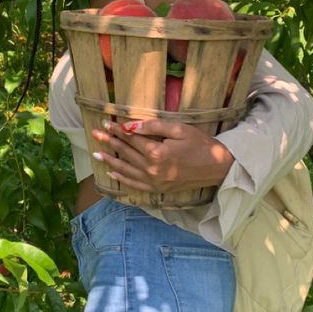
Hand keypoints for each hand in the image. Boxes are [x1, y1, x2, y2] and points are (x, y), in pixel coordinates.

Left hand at [91, 118, 233, 194]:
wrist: (217, 167)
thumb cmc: (200, 144)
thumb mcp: (179, 129)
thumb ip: (153, 127)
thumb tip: (130, 125)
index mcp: (157, 153)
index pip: (131, 138)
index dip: (117, 129)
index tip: (105, 123)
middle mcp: (152, 169)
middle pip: (126, 153)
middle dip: (109, 142)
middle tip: (95, 134)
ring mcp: (154, 181)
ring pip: (126, 169)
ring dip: (110, 160)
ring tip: (95, 154)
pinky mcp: (158, 189)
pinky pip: (135, 184)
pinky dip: (122, 178)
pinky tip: (112, 172)